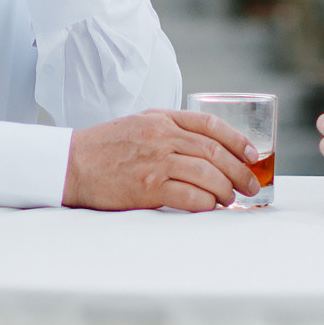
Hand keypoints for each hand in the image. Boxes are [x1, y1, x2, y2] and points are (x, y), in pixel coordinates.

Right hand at [65, 110, 266, 211]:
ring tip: (230, 199)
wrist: (71, 164)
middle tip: (250, 185)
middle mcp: (161, 136)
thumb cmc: (104, 148)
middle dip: (239, 171)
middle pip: (214, 152)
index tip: (252, 154)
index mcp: (161, 118)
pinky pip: (189, 195)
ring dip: (225, 189)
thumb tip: (206, 148)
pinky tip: (210, 206)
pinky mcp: (147, 188)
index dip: (236, 140)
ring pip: (206, 174)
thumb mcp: (138, 125)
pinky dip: (206, 202)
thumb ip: (169, 130)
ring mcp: (155, 161)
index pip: (209, 124)